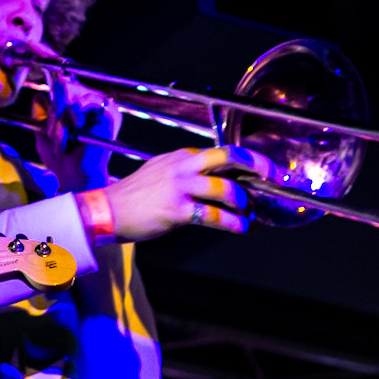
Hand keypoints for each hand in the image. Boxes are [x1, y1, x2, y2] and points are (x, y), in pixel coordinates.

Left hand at [24, 42, 122, 191]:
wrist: (75, 177)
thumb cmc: (61, 159)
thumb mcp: (43, 132)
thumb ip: (41, 112)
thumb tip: (40, 96)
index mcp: (73, 102)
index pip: (62, 76)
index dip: (46, 57)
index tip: (31, 44)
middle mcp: (88, 100)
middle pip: (65, 85)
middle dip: (56, 110)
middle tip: (57, 132)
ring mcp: (99, 105)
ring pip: (73, 95)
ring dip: (63, 120)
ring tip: (66, 137)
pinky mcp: (109, 112)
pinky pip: (86, 103)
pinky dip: (76, 119)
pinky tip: (77, 132)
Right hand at [99, 145, 276, 241]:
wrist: (106, 211)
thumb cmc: (132, 197)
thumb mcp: (158, 173)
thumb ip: (184, 173)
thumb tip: (215, 181)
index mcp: (179, 156)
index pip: (220, 151)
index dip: (246, 159)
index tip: (262, 168)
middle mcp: (182, 167)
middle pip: (228, 156)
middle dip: (257, 164)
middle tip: (273, 176)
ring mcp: (180, 187)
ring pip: (226, 189)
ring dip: (243, 202)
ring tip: (248, 213)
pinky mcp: (177, 210)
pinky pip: (214, 216)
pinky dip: (233, 223)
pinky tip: (240, 227)